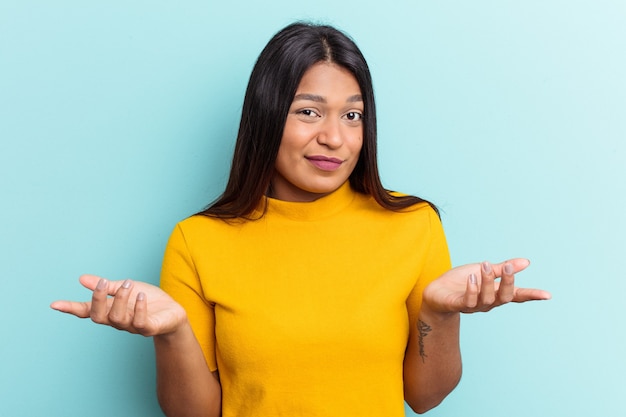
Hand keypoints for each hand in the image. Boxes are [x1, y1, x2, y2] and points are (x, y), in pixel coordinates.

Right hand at [50, 275, 186, 336]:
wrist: (172, 313)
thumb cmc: (147, 300)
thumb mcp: (126, 289)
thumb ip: (107, 287)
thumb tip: (82, 279)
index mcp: (110, 310)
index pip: (86, 311)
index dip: (71, 308)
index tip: (54, 304)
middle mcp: (118, 321)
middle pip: (99, 316)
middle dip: (98, 299)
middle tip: (103, 282)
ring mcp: (132, 326)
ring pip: (118, 318)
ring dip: (121, 299)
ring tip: (129, 284)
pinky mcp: (149, 328)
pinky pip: (140, 322)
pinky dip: (139, 309)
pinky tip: (141, 296)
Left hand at [422, 259, 550, 313]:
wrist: (436, 292)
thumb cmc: (460, 282)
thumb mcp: (483, 271)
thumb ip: (502, 269)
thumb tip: (526, 262)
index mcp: (495, 293)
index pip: (516, 295)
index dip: (531, 295)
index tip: (547, 295)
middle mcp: (487, 302)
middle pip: (504, 297)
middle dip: (507, 282)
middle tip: (507, 266)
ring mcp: (473, 305)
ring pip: (486, 298)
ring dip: (487, 281)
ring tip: (484, 266)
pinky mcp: (457, 305)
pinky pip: (468, 301)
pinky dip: (472, 289)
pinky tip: (472, 278)